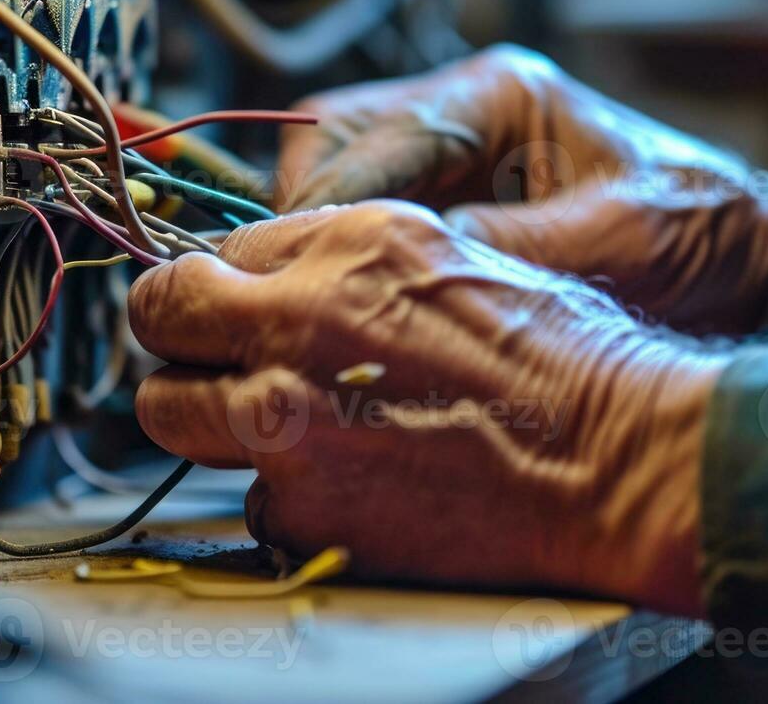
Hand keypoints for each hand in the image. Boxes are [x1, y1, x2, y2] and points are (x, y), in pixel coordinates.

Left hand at [128, 201, 724, 614]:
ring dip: (215, 417)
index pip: (202, 257)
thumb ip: (326, 254)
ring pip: (179, 417)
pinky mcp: (305, 516)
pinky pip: (252, 499)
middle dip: (180, 342)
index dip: (212, 285)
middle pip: (156, 330)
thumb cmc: (552, 350)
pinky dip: (288, 492)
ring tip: (288, 424)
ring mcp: (288, 431)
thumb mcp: (438, 250)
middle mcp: (294, 331)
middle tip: (219, 359)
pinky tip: (354, 481)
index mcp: (334, 251)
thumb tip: (247, 271)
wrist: (612, 459)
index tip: (224, 306)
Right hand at [275, 45, 767, 333]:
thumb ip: (505, 250)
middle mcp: (462, 109)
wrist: (753, 261)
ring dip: (320, 237)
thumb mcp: (612, 244)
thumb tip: (399, 270)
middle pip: (329, 140)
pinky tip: (361, 308)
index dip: (324, 205)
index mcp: (499, 97)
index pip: (370, 136)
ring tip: (325, 305)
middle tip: (300, 291)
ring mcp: (453, 151)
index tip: (298, 269)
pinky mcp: (455, 197)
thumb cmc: (698, 240)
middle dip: (302, 212)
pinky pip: (373, 216)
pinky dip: (354, 257)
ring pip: (336, 175)